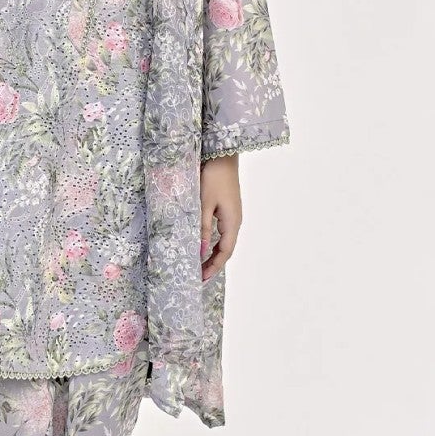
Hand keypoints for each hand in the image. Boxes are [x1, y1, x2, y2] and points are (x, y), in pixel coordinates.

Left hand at [199, 153, 240, 281]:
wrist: (222, 157)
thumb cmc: (213, 178)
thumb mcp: (204, 204)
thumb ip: (202, 228)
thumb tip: (200, 251)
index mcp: (232, 223)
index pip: (224, 252)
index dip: (213, 266)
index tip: (201, 278)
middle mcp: (235, 222)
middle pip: (225, 249)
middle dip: (213, 264)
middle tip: (199, 276)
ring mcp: (232, 215)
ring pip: (224, 241)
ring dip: (213, 254)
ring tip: (200, 265)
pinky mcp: (227, 209)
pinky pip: (222, 232)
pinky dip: (213, 242)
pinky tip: (203, 245)